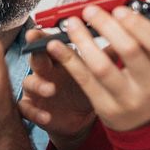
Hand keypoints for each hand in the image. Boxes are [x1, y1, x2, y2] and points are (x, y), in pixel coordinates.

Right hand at [19, 29, 96, 149]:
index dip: (42, 37)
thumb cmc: (83, 90)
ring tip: (50, 89)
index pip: (48, 42)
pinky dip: (35, 113)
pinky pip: (27, 109)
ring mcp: (37, 90)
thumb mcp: (94, 73)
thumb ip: (105, 57)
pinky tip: (46, 116)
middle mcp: (45, 71)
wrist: (78, 118)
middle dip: (35, 52)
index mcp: (59, 59)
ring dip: (38, 84)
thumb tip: (122, 41)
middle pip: (35, 58)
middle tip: (39, 49)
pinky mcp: (34, 108)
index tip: (39, 32)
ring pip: (29, 83)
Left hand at [36, 5, 149, 131]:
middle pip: (130, 51)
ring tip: (71, 24)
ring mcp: (126, 99)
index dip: (138, 24)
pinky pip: (84, 80)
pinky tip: (55, 45)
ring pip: (102, 67)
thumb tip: (118, 6)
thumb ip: (143, 40)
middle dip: (107, 27)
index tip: (119, 8)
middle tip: (90, 10)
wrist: (148, 126)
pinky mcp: (105, 107)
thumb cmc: (149, 86)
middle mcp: (149, 85)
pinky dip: (68, 60)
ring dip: (83, 41)